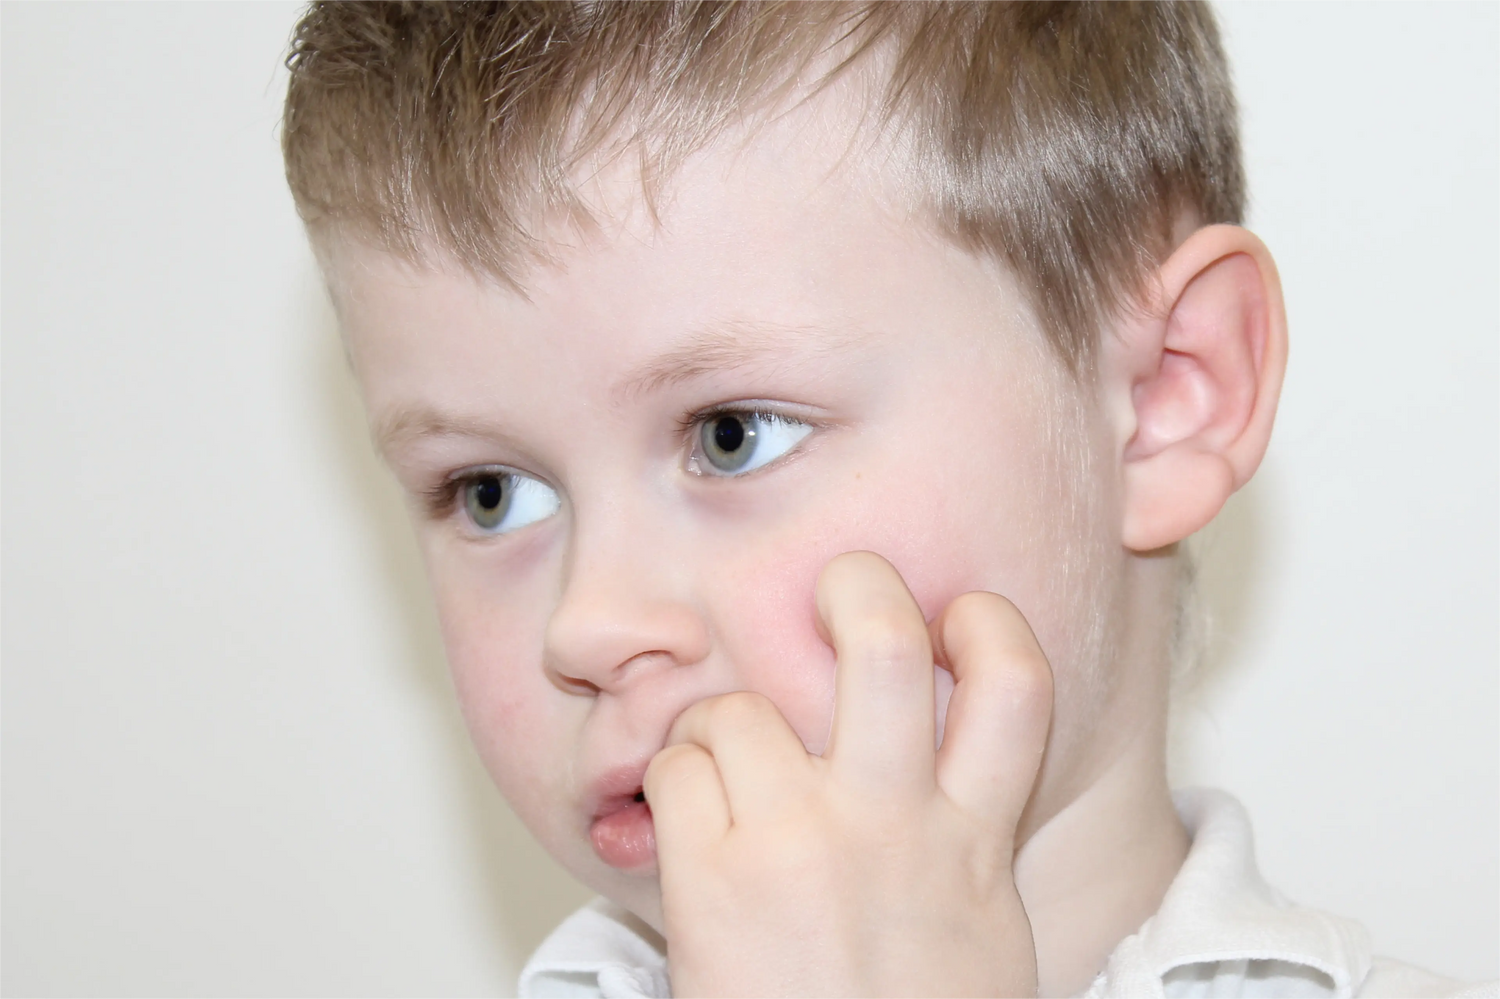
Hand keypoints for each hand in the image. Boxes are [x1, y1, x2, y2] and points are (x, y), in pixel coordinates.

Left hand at [643, 551, 1053, 998]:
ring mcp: (801, 842)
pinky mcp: (715, 877)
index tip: (960, 614)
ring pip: (744, 708)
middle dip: (858, 586)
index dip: (991, 624)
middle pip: (884, 643)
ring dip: (724, 724)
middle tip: (839, 587)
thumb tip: (952, 783)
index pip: (1016, 686)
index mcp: (972, 843)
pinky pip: (678, 772)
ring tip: (727, 763)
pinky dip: (673, 783)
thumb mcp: (980, 936)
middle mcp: (893, 824)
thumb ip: (968, 848)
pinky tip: (685, 825)